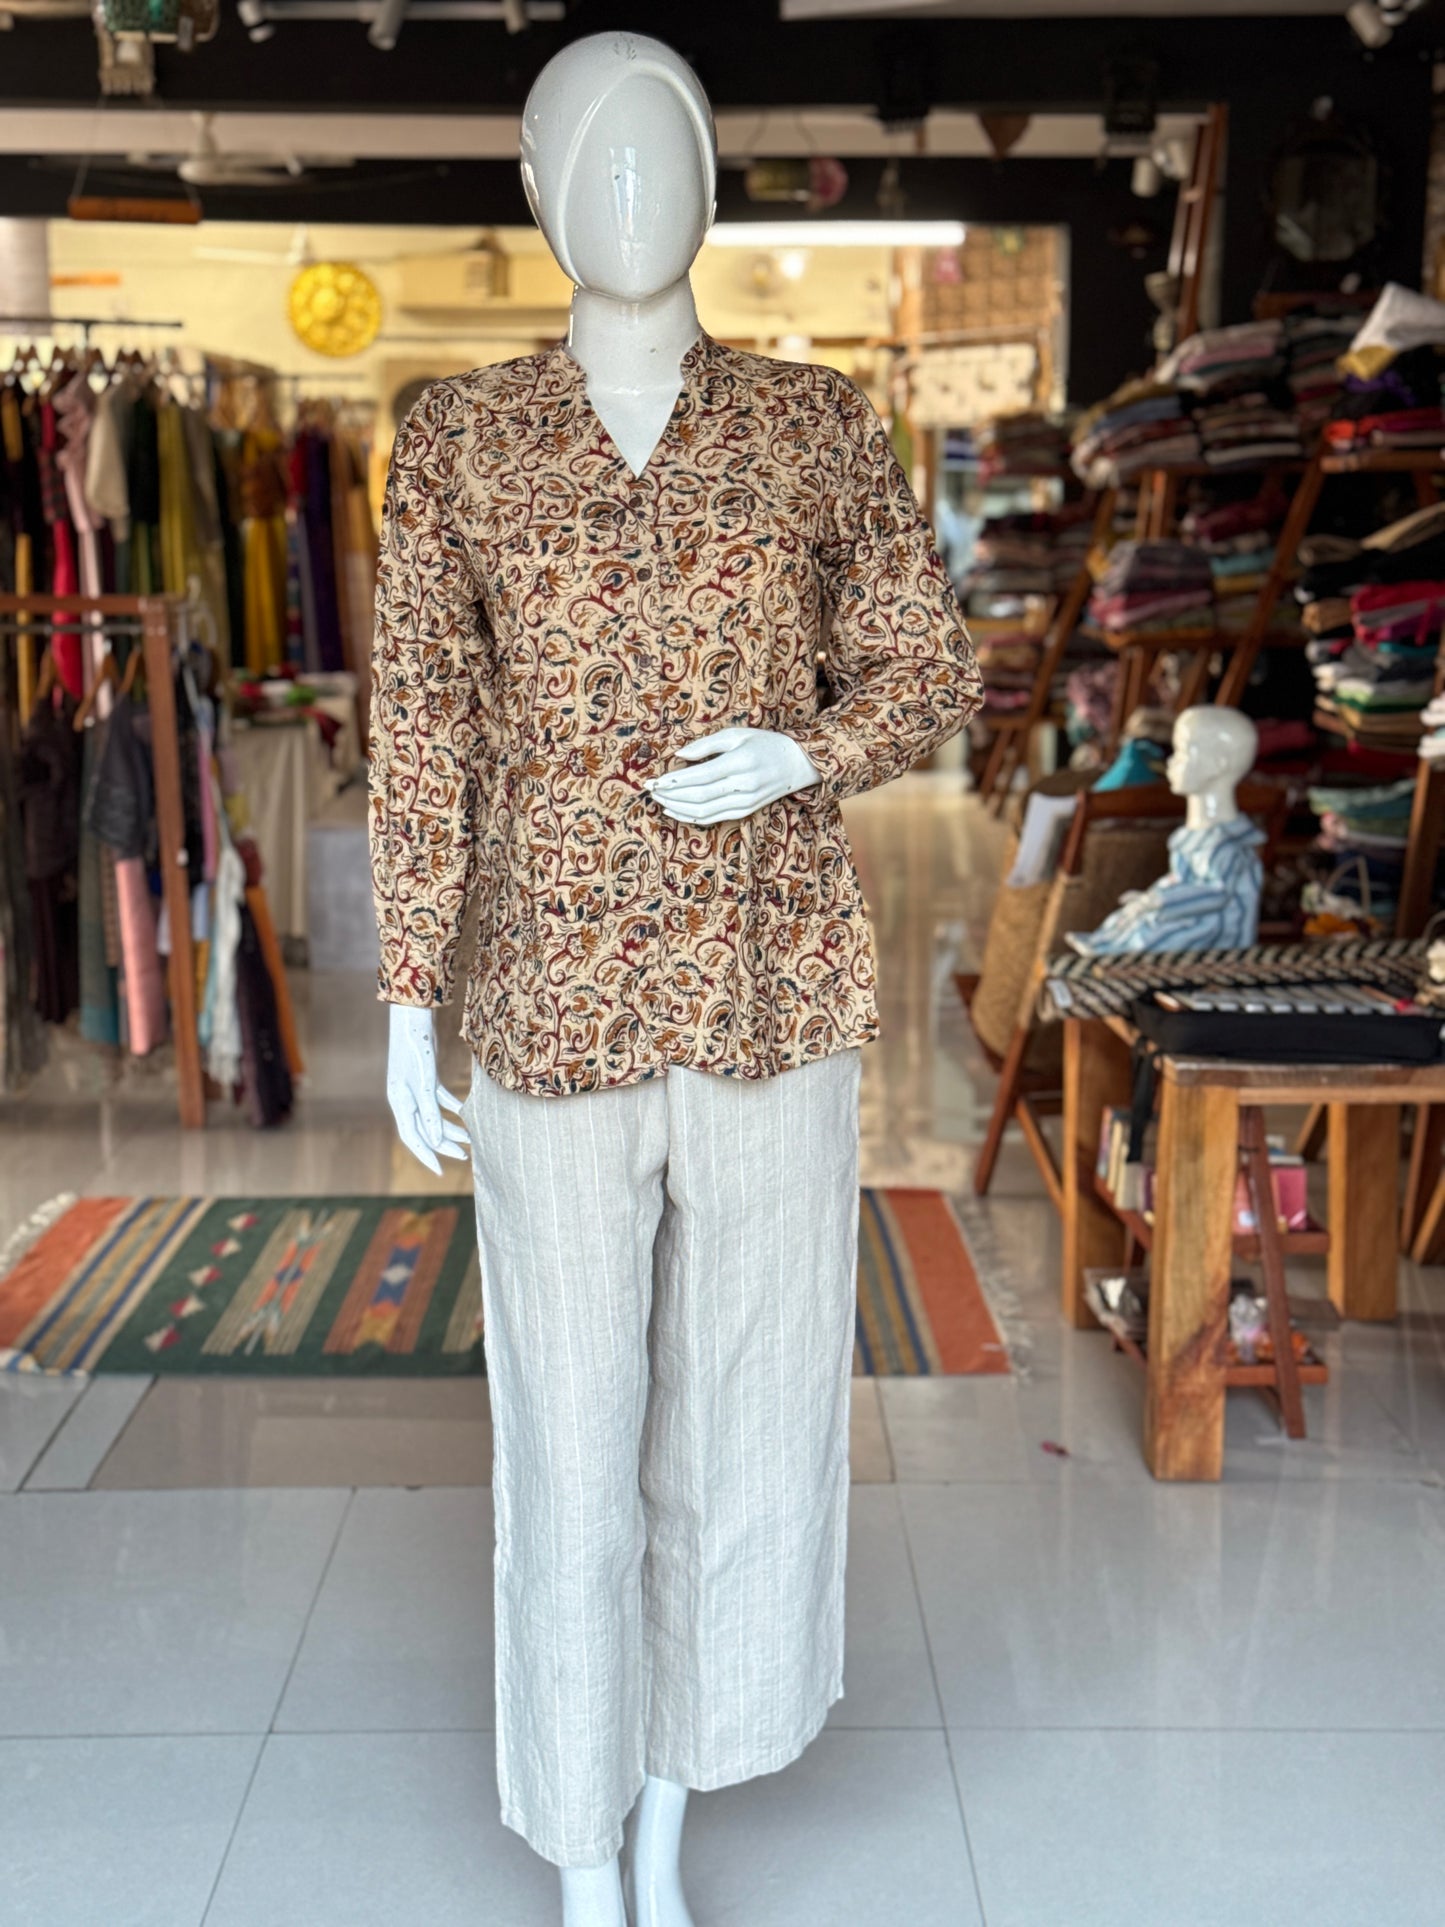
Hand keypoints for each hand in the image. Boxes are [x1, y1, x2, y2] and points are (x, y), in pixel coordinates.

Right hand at [385, 1005, 470, 1175]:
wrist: (413, 1017)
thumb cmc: (416, 1049)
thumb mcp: (425, 1083)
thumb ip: (429, 1113)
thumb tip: (435, 1141)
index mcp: (400, 1102)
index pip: (413, 1137)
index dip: (426, 1155)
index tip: (441, 1171)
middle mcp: (404, 1097)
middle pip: (424, 1129)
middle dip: (443, 1144)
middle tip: (464, 1156)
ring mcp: (414, 1087)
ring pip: (433, 1115)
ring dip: (450, 1126)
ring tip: (470, 1138)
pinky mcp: (425, 1076)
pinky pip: (438, 1098)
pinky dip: (451, 1107)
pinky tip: (464, 1113)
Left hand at [644, 727, 819, 825]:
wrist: (797, 763)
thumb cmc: (765, 743)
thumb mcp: (737, 734)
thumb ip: (706, 744)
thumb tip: (679, 755)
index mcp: (740, 762)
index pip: (700, 776)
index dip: (673, 781)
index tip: (653, 780)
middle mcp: (743, 785)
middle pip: (698, 796)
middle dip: (670, 795)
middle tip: (650, 790)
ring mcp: (745, 801)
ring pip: (703, 811)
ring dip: (677, 808)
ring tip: (658, 800)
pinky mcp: (745, 811)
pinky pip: (713, 819)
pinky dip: (691, 817)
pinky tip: (675, 811)